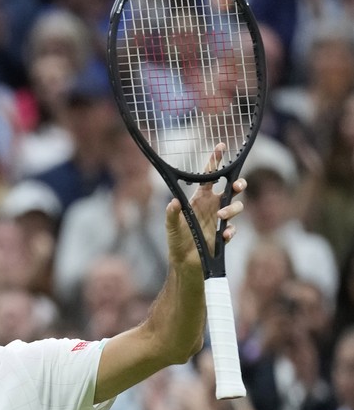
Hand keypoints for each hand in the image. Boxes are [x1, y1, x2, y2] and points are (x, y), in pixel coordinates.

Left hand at [166, 144, 246, 271]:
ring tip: (221, 216)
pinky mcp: (223, 234)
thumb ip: (172, 214)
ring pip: (236, 206)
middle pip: (231, 189)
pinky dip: (230, 231)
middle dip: (238, 184)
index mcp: (198, 199)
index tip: (221, 146)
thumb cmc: (176, 241)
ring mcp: (219, 220)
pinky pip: (233, 228)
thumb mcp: (171, 226)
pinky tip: (223, 236)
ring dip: (232, 209)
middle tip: (237, 186)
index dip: (215, 161)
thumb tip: (173, 202)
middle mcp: (211, 206)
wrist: (184, 263)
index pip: (209, 176)